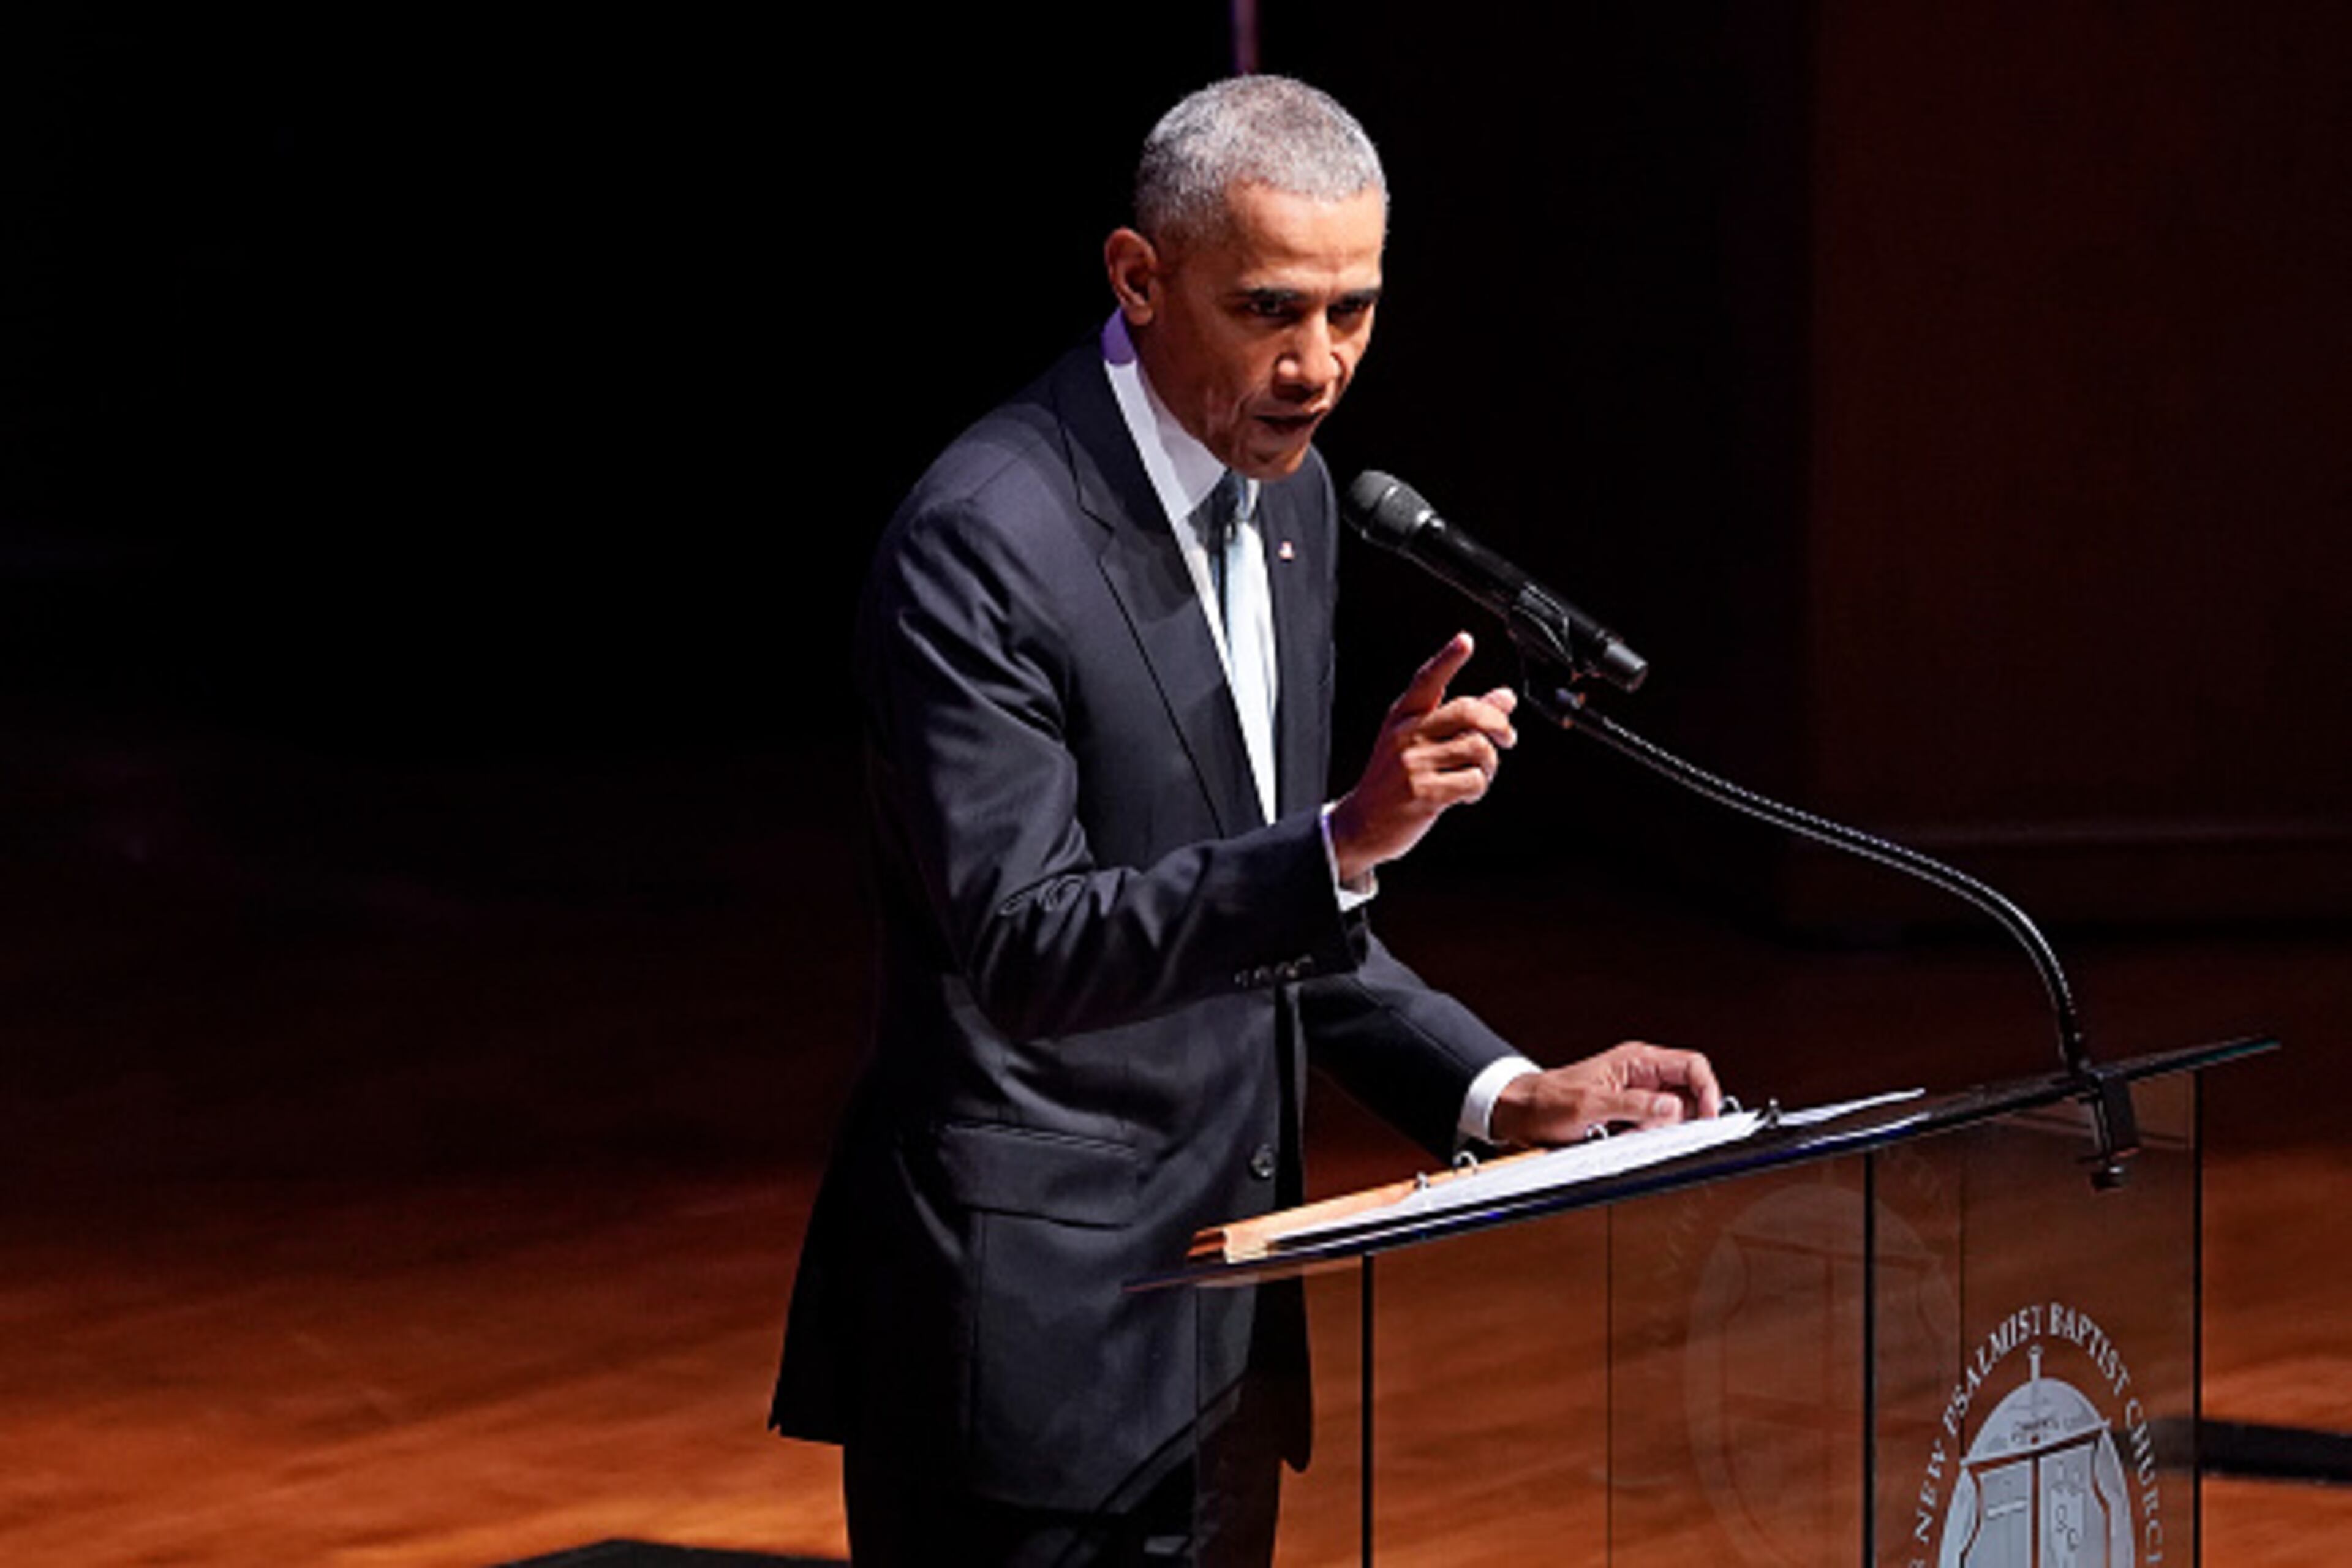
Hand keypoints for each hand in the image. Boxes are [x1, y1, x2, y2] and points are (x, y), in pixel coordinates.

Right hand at [1328, 632, 1517, 882]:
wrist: (1362, 824)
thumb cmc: (1395, 779)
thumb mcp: (1419, 741)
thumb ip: (1461, 718)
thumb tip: (1505, 698)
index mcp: (1402, 717)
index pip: (1427, 680)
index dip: (1448, 659)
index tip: (1465, 640)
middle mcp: (1406, 735)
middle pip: (1467, 712)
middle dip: (1498, 724)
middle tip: (1507, 738)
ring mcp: (1413, 764)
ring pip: (1477, 748)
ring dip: (1490, 764)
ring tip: (1479, 774)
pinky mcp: (1423, 794)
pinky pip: (1473, 781)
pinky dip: (1480, 788)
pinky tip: (1467, 794)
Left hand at [1489, 1042, 1721, 1146]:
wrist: (1522, 1112)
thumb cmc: (1548, 1100)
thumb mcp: (1591, 1104)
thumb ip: (1634, 1105)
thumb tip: (1673, 1109)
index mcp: (1637, 1060)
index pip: (1691, 1066)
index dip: (1707, 1090)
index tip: (1708, 1117)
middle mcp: (1641, 1075)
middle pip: (1688, 1093)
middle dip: (1679, 1117)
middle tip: (1654, 1131)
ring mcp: (1636, 1095)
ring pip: (1672, 1114)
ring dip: (1659, 1130)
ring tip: (1628, 1133)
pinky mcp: (1629, 1114)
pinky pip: (1653, 1126)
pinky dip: (1646, 1137)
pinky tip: (1623, 1138)